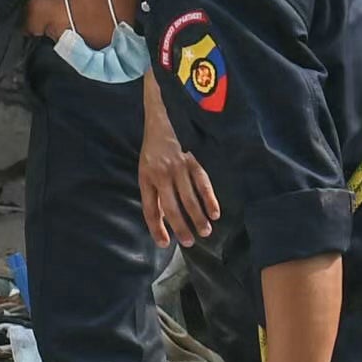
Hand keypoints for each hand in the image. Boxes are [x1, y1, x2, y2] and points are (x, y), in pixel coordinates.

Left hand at [138, 120, 219, 250]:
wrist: (163, 118)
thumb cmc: (153, 150)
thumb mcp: (146, 171)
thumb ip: (154, 194)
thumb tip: (165, 220)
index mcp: (147, 178)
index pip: (150, 209)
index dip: (156, 228)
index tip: (164, 243)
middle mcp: (162, 174)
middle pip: (171, 206)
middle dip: (181, 226)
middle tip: (189, 243)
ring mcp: (179, 167)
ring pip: (189, 198)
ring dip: (198, 217)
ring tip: (205, 232)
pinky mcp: (193, 160)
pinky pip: (203, 183)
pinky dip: (210, 199)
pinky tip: (215, 213)